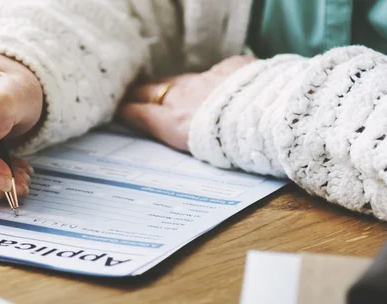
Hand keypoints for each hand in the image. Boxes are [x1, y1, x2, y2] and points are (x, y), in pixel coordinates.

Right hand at [118, 55, 256, 150]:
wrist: (267, 119)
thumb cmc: (234, 147)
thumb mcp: (197, 152)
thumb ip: (179, 135)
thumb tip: (169, 130)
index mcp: (172, 121)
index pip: (137, 113)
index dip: (125, 112)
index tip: (119, 113)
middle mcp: (182, 97)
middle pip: (149, 89)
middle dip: (137, 93)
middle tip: (131, 97)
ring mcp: (205, 79)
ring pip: (177, 79)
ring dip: (169, 86)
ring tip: (167, 91)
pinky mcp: (229, 67)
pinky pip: (215, 72)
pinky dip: (212, 80)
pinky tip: (220, 87)